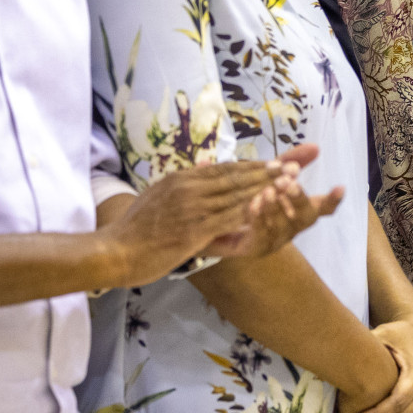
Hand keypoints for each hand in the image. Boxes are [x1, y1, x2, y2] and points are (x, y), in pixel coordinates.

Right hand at [103, 159, 295, 286]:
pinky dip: (251, 211)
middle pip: (237, 177)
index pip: (226, 168)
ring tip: (293, 181)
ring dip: (267, 186)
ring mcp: (191, 208)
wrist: (114, 251)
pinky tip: (270, 207)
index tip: (279, 161)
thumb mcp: (160, 196)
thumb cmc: (137, 230)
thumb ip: (185, 183)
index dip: (255, 165)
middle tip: (297, 165)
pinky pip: (228, 218)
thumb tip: (202, 165)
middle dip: (269, 170)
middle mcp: (189, 188)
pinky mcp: (193, 230)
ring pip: (237, 194)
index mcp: (182, 179)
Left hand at [203, 146, 341, 258]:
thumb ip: (288, 163)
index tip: (339, 187)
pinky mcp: (253, 248)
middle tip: (289, 182)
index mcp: (296, 210)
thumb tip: (316, 146)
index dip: (333, 200)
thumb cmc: (243, 197)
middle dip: (300, 198)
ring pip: (284, 228)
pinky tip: (254, 202)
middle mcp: (290, 227)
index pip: (322, 208)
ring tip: (269, 190)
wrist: (208, 222)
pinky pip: (261, 236)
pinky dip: (260, 219)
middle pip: (307, 217)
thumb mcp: (265, 176)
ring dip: (278, 207)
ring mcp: (274, 240)